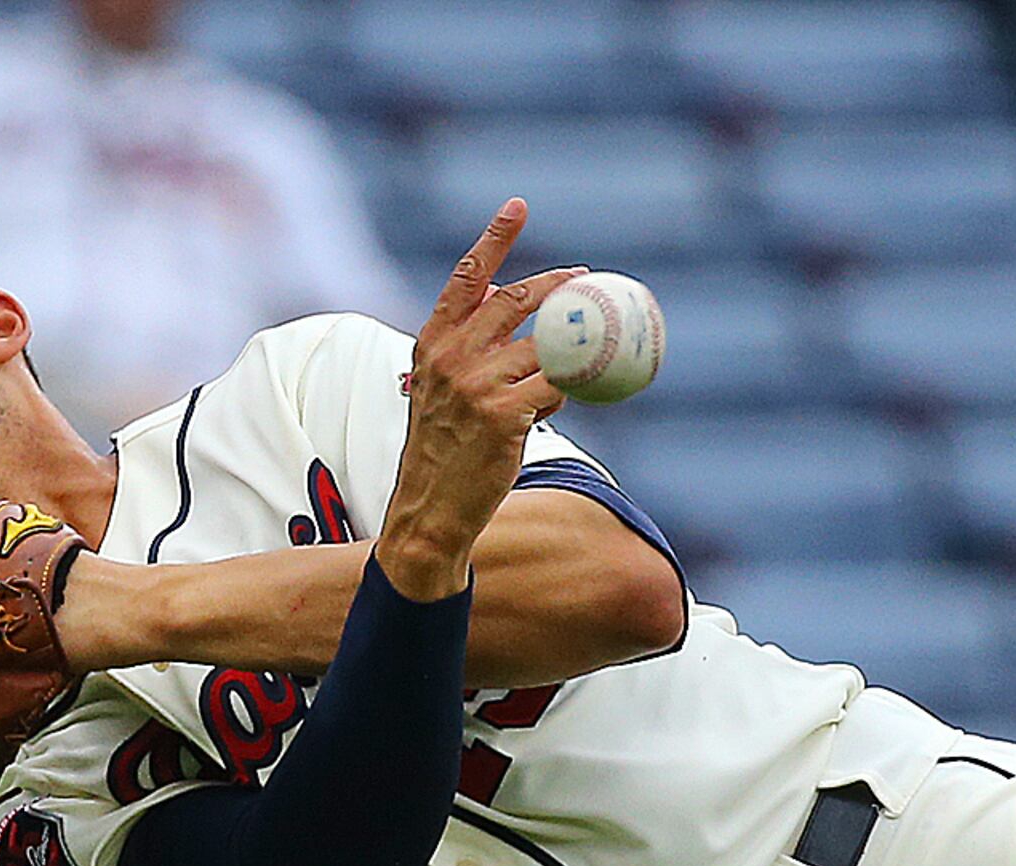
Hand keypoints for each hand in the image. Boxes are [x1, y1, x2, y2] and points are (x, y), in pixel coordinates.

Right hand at [382, 201, 575, 601]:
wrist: (428, 510)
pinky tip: (561, 401)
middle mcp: (452, 357)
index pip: (467, 278)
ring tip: (577, 363)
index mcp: (432, 343)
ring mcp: (477, 384)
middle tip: (587, 279)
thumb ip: (469, 346)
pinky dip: (567, 391)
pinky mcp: (504, 415)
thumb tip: (508, 302)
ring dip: (569, 354)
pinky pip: (556, 388)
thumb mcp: (440, 389)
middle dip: (559, 286)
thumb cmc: (442, 450)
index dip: (494, 238)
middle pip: (518, 302)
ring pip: (545, 349)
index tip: (518, 205)